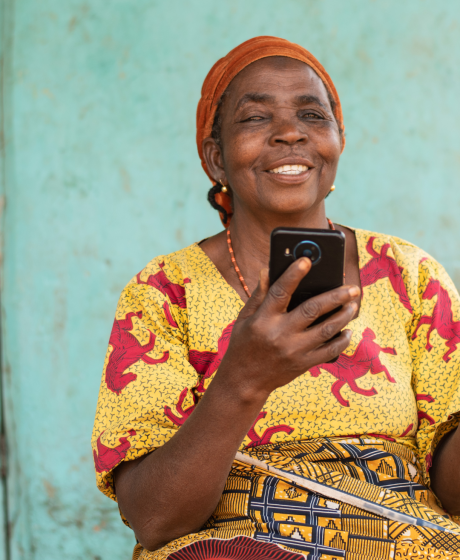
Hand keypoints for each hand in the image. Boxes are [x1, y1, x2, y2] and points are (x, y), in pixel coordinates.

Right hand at [215, 258, 359, 400]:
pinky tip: (347, 330)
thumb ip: (258, 294)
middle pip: (313, 310)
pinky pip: (329, 351)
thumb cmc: (243, 345)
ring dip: (344, 316)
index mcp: (263, 319)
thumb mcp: (244, 318)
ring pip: (326, 329)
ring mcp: (294, 350)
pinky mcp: (303, 364)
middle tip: (353, 288)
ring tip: (353, 305)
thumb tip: (266, 269)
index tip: (306, 260)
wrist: (243, 382)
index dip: (293, 275)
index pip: (280, 292)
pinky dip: (342, 340)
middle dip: (336, 296)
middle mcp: (280, 334)